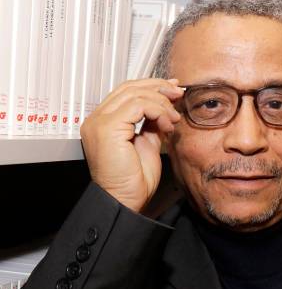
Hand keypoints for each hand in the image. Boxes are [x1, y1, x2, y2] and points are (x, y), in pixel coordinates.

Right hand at [80, 78, 183, 212]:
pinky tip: (166, 125)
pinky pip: (138, 106)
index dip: (151, 87)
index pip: (126, 93)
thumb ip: (151, 124)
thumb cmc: (133, 182)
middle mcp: (96, 120)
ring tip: (173, 118)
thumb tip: (163, 107)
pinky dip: (157, 111)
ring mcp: (99, 123)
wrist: (125, 201)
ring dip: (161, 103)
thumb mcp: (147, 144)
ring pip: (134, 94)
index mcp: (103, 123)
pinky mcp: (107, 128)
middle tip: (178, 93)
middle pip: (129, 88)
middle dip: (158, 87)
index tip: (172, 90)